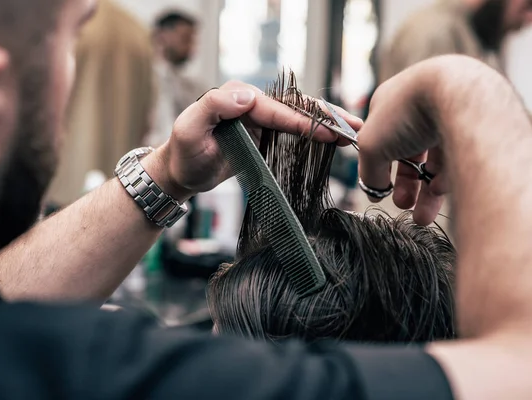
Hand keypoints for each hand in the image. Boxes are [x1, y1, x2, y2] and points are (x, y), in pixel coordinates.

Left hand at [148, 81, 362, 198]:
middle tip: (354, 127)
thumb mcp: (189, 129)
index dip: (304, 120)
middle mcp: (250, 103)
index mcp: (236, 97)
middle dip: (326, 117)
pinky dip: (314, 134)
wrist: (180, 172)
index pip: (275, 108)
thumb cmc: (183, 153)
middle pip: (294, 107)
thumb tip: (248, 96)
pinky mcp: (262, 132)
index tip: (328, 132)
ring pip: (298, 117)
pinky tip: (334, 140)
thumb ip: (213, 107)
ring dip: (327, 124)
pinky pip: (292, 130)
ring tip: (354, 132)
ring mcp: (258, 117)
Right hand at [358, 60, 449, 224]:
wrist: (461, 94)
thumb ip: (368, 171)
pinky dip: (447, 177)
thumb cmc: (408, 110)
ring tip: (422, 216)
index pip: (381, 140)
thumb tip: (373, 190)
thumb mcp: (371, 146)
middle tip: (403, 205)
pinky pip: (456, 157)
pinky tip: (440, 191)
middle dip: (405, 185)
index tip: (380, 190)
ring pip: (434, 160)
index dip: (379, 167)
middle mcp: (419, 108)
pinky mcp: (472, 126)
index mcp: (390, 104)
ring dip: (426, 191)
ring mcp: (447, 115)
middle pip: (409, 154)